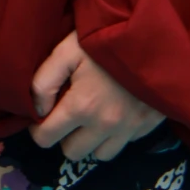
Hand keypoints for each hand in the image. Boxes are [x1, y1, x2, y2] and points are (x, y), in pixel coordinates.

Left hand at [29, 31, 163, 162]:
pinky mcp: (147, 125)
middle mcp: (104, 125)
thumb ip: (43, 82)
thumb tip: (38, 110)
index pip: (46, 139)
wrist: (151, 35)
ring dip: (91, 140)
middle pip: (73, 152)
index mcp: (81, 107)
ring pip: (100, 154)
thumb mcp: (65, 51)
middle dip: (65, 136)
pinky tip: (114, 111)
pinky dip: (115, 134)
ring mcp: (128, 128)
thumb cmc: (104, 39)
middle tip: (67, 114)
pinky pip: (125, 143)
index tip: (41, 117)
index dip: (38, 130)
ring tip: (91, 116)